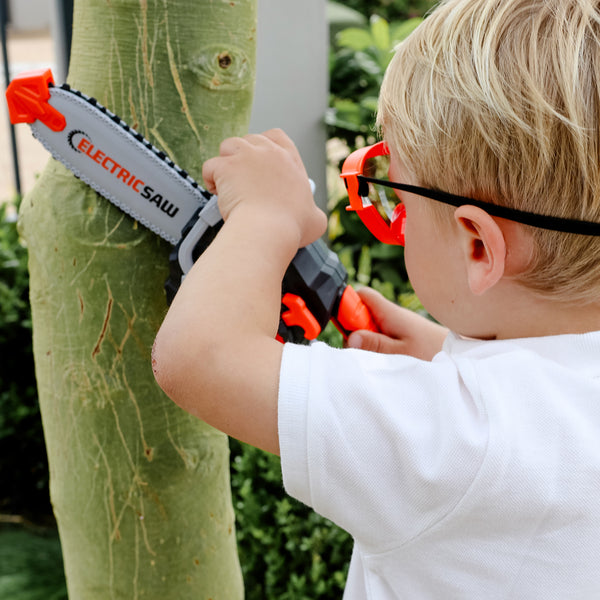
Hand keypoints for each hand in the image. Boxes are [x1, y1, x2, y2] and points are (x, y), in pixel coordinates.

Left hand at [202, 129, 326, 247]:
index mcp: (289, 160)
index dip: (265, 145)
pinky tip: (216, 192)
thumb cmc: (290, 226)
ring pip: (228, 146)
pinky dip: (210, 178)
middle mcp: (267, 153)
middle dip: (243, 156)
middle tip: (243, 178)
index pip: (276, 136)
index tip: (261, 159)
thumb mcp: (315, 219)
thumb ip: (312, 211)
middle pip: (249, 140)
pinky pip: (210, 165)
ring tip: (228, 183)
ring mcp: (245, 157)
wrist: (268, 230)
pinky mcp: (225, 167)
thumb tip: (312, 217)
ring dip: (225, 162)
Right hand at [346, 288, 447, 360]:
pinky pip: (377, 337)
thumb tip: (351, 337)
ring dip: (364, 342)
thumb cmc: (433, 353)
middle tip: (360, 349)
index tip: (341, 323)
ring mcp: (392, 325)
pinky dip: (374, 347)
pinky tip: (382, 359)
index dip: (346, 303)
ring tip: (376, 358)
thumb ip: (376, 345)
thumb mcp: (401, 353)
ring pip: (366, 327)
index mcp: (389, 313)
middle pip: (359, 313)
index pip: (361, 295)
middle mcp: (389, 315)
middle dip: (352, 329)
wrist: (458, 359)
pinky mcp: (397, 336)